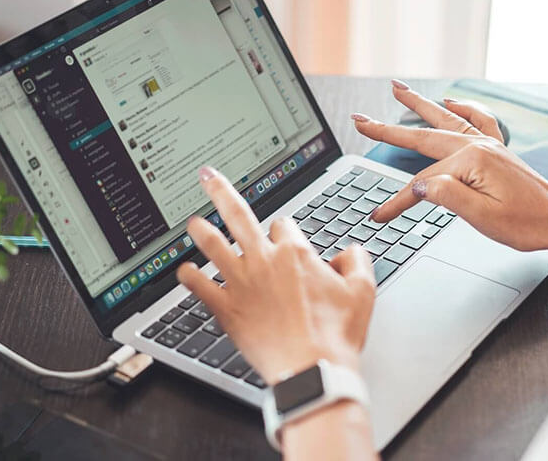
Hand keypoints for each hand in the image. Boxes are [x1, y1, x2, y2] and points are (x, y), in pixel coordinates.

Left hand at [177, 166, 376, 384]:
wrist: (312, 370)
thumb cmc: (336, 335)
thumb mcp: (363, 291)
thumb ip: (357, 261)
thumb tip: (350, 251)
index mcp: (295, 253)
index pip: (284, 225)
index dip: (286, 232)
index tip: (286, 241)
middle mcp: (264, 261)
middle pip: (238, 215)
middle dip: (221, 191)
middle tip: (207, 177)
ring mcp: (242, 284)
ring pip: (213, 246)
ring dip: (201, 231)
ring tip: (192, 221)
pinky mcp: (227, 309)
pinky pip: (200, 287)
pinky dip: (189, 277)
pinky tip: (183, 271)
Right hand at [351, 80, 547, 251]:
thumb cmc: (529, 224)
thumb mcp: (484, 218)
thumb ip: (448, 197)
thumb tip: (418, 185)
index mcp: (472, 162)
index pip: (422, 183)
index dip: (397, 201)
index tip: (379, 216)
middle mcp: (479, 146)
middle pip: (423, 137)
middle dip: (388, 129)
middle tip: (360, 119)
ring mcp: (489, 144)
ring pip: (445, 119)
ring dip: (419, 105)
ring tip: (396, 88)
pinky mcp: (498, 150)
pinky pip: (477, 120)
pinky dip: (462, 108)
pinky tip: (450, 101)